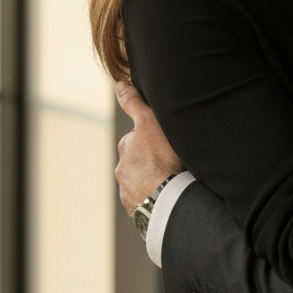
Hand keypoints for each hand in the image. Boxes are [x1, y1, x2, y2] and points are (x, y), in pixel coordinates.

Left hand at [114, 80, 184, 214]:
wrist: (166, 198)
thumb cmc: (161, 157)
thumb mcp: (148, 121)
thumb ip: (133, 103)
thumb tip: (119, 82)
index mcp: (127, 148)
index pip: (137, 137)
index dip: (151, 137)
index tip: (162, 143)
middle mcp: (123, 170)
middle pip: (138, 160)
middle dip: (150, 159)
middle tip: (171, 160)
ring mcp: (129, 191)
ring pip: (142, 180)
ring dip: (153, 179)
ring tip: (173, 179)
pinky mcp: (138, 209)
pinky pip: (147, 199)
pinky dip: (155, 196)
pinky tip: (168, 194)